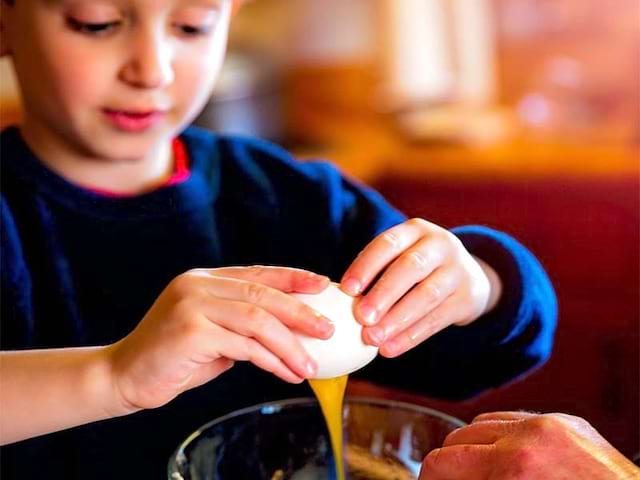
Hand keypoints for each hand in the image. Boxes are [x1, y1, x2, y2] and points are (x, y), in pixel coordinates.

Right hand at [106, 266, 332, 413]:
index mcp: (205, 279)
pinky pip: (244, 346)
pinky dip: (271, 360)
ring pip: (258, 319)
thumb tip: (291, 330)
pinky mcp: (190, 331)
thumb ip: (243, 325)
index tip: (323, 285)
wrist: (123, 375)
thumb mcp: (213, 333)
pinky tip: (287, 373)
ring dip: (290, 344)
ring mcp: (192, 305)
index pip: (258, 272)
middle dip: (301, 312)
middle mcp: (198, 285)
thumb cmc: (173, 358)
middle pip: (263, 294)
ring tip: (311, 365)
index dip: (294, 278)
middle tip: (329, 328)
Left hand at [340, 218, 501, 356]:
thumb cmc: (417, 269)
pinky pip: (438, 318)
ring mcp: (458, 270)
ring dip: (397, 319)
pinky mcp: (468, 297)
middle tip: (361, 317)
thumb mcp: (402, 257)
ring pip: (427, 295)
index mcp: (415, 230)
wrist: (469, 276)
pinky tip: (391, 348)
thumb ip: (376, 273)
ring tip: (373, 339)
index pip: (388, 243)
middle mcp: (440, 245)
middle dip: (384, 294)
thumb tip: (341, 301)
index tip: (346, 289)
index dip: (366, 265)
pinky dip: (412, 336)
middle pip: (410, 267)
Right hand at [421, 411, 639, 479]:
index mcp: (512, 469)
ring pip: (482, 423)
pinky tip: (512, 461)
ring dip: (475, 448)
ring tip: (482, 474)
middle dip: (449, 467)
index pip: (440, 463)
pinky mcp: (569, 422)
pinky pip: (516, 419)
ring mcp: (551, 424)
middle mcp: (529, 437)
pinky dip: (504, 437)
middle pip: (456, 439)